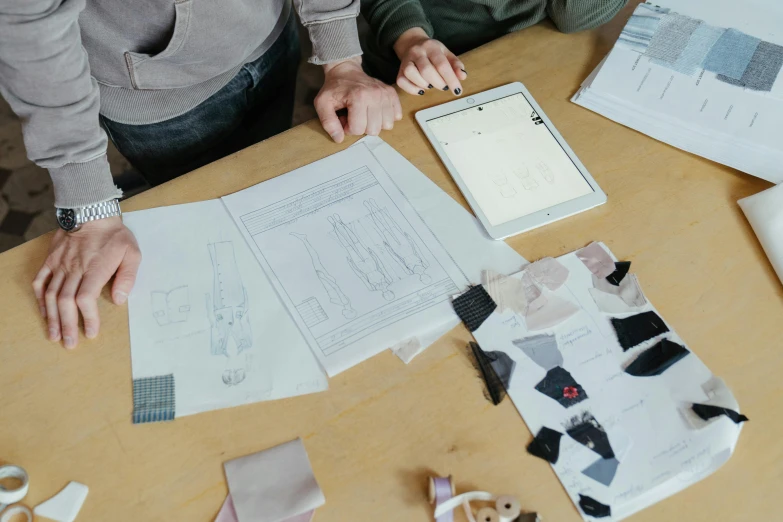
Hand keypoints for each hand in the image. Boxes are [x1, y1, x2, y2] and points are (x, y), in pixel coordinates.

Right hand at [32, 216, 140, 348]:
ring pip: (52, 295)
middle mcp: (74, 269)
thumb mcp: (132, 253)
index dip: (87, 317)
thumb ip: (128, 277)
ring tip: (54, 335)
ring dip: (52, 317)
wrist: (92, 212)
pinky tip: (44, 312)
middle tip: (70, 343)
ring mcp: (60, 265)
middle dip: (67, 325)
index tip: (91, 332)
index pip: (86, 298)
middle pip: (66, 301)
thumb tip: (119, 300)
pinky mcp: (51, 260)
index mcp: (94, 269)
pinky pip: (41, 281)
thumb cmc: (115, 235)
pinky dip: (41, 299)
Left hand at [315, 56, 401, 142]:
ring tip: (365, 114)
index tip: (344, 118)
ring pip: (386, 126)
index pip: (358, 129)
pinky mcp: (392, 94)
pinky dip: (386, 117)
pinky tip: (376, 111)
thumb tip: (339, 139)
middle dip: (362, 127)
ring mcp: (386, 94)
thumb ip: (328, 122)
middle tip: (354, 116)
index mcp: (358, 97)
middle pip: (373, 130)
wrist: (346, 70)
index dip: (348, 128)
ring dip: (375, 123)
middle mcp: (375, 95)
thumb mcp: (322, 103)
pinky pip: (396, 117)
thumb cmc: (334, 88)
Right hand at [393, 27, 466, 95]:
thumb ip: (456, 65)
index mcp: (432, 47)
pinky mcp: (399, 70)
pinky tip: (421, 89)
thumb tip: (462, 76)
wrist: (413, 43)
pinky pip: (401, 81)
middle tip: (444, 87)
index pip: (442, 64)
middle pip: (426, 70)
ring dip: (423, 84)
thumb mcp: (447, 54)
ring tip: (431, 85)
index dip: (450, 79)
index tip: (457, 90)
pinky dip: (412, 89)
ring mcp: (406, 60)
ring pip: (411, 73)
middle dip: (438, 83)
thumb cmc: (433, 52)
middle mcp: (417, 52)